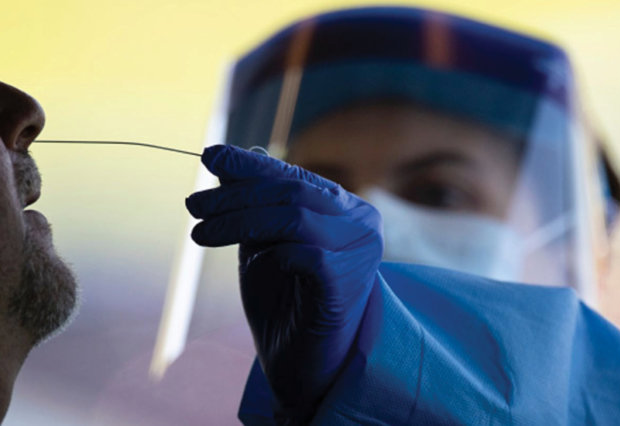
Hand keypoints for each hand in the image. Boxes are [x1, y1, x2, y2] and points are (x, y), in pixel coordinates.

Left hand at [186, 145, 382, 421]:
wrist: (306, 365)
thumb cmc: (286, 302)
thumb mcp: (263, 244)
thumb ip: (253, 207)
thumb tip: (226, 161)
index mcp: (343, 209)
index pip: (294, 176)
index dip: (251, 165)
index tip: (210, 156)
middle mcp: (360, 223)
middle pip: (291, 192)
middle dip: (235, 195)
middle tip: (192, 205)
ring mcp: (359, 251)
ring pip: (293, 217)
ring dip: (238, 221)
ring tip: (199, 234)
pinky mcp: (347, 282)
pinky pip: (300, 253)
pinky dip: (269, 255)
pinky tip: (252, 265)